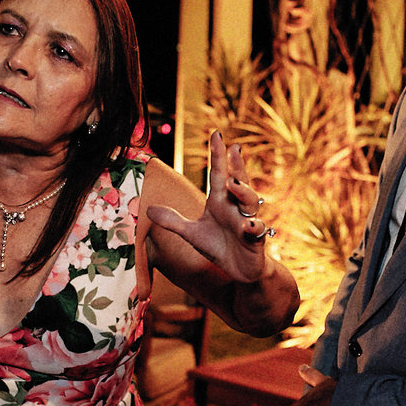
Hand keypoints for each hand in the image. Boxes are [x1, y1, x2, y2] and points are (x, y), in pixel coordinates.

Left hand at [145, 131, 271, 283]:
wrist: (240, 271)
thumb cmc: (219, 247)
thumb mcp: (192, 233)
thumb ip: (173, 221)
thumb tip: (148, 210)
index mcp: (220, 202)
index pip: (218, 174)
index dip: (217, 155)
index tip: (216, 134)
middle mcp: (236, 207)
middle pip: (238, 181)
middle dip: (237, 165)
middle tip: (234, 147)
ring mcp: (247, 221)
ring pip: (250, 202)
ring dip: (243, 192)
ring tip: (233, 183)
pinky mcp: (255, 240)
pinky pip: (257, 231)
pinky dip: (253, 227)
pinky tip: (249, 226)